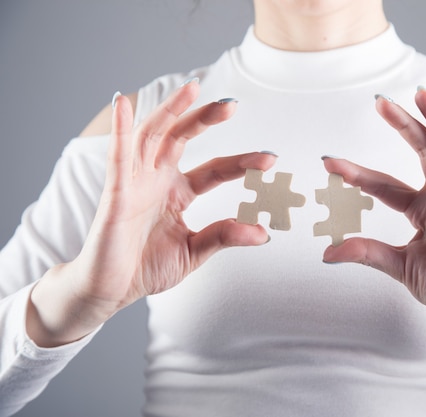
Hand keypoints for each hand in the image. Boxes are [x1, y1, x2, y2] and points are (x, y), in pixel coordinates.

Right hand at [28, 80, 275, 345]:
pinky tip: (123, 102)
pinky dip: (120, 129)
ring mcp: (135, 183)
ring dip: (170, 111)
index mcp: (178, 193)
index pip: (214, 169)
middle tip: (232, 105)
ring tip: (191, 89)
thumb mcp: (194, 251)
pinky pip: (117, 156)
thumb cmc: (146, 268)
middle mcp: (157, 180)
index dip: (241, 163)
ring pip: (152, 136)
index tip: (270, 159)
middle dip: (205, 119)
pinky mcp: (115, 193)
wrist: (110, 291)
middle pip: (182, 139)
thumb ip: (224, 236)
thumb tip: (263, 233)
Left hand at [322, 89, 425, 358]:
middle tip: (379, 102)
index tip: (329, 163)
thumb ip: (368, 253)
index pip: (385, 185)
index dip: (358, 174)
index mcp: (422, 209)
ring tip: (423, 95)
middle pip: (422, 152)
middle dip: (402, 126)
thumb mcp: (400, 266)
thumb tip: (327, 252)